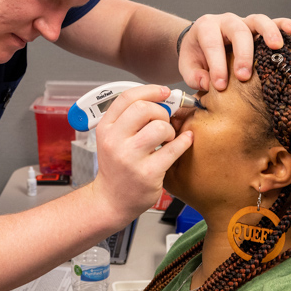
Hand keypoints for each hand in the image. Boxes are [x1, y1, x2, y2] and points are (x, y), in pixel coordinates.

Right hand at [91, 85, 193, 219]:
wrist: (112, 199)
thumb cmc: (116, 167)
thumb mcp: (112, 138)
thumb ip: (129, 118)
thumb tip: (160, 98)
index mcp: (106, 128)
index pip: (127, 98)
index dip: (150, 90)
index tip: (164, 92)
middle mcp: (114, 141)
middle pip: (144, 109)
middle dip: (161, 111)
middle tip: (164, 122)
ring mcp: (130, 158)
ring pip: (160, 127)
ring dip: (170, 130)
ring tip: (167, 139)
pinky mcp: (148, 173)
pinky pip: (174, 149)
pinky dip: (184, 141)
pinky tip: (184, 141)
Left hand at [178, 14, 290, 89]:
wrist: (200, 42)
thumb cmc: (196, 55)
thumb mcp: (187, 67)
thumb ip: (193, 76)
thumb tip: (208, 83)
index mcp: (206, 27)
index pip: (212, 44)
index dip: (217, 65)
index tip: (220, 85)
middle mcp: (226, 21)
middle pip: (238, 31)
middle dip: (243, 54)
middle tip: (244, 76)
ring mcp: (243, 22)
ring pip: (258, 21)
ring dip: (268, 33)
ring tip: (277, 47)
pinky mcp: (257, 27)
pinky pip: (273, 21)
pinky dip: (284, 25)